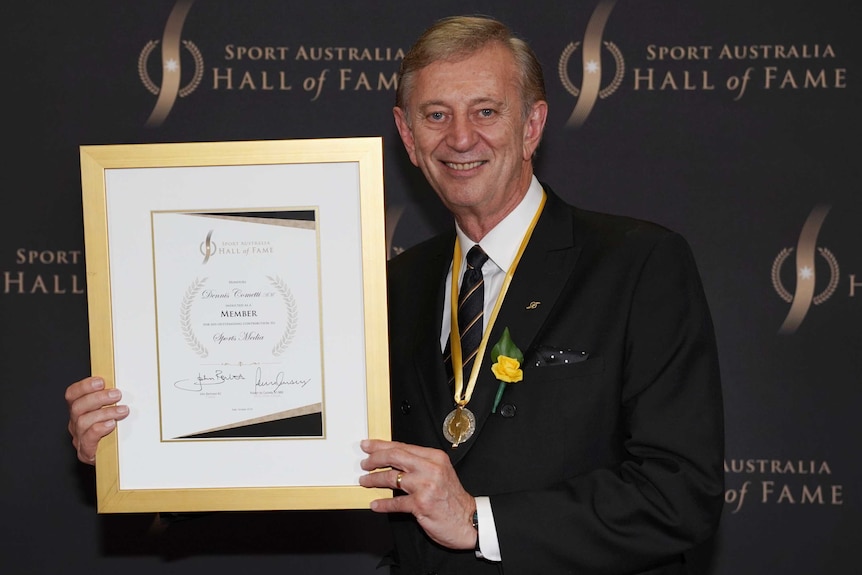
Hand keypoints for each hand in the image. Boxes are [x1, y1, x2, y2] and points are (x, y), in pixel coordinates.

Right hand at [65, 376, 128, 464]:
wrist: (115, 458)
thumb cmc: (114, 432)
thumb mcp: (111, 411)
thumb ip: (111, 399)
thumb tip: (124, 385)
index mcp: (79, 411)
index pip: (72, 395)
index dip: (84, 386)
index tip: (101, 381)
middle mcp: (76, 424)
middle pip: (77, 407)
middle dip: (98, 398)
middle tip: (116, 394)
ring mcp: (79, 438)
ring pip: (83, 421)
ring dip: (104, 413)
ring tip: (122, 410)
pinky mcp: (86, 452)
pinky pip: (88, 439)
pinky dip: (99, 429)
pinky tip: (112, 424)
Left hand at [359, 439, 476, 549]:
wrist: (469, 520)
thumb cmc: (452, 498)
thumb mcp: (440, 472)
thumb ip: (420, 464)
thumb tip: (392, 459)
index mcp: (435, 457)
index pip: (402, 446)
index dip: (381, 445)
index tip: (368, 446)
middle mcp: (431, 468)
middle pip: (394, 457)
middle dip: (374, 459)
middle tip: (364, 464)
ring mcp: (426, 486)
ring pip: (391, 478)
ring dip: (374, 480)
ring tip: (365, 481)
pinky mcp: (421, 504)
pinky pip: (395, 503)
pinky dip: (383, 504)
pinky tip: (375, 504)